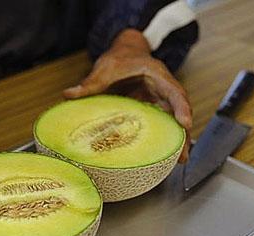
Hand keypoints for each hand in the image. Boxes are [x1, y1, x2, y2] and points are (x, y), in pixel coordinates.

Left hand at [64, 29, 191, 161]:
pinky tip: (162, 157)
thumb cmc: (120, 59)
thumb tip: (69, 95)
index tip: (185, 124)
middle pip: (179, 112)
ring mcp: (160, 100)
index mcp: (157, 75)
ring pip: (173, 121)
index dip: (181, 108)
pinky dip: (163, 139)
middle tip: (182, 156)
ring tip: (176, 162)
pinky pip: (162, 125)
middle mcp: (163, 89)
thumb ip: (90, 83)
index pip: (175, 92)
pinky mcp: (154, 109)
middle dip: (183, 133)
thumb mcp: (105, 68)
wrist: (126, 54)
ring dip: (176, 140)